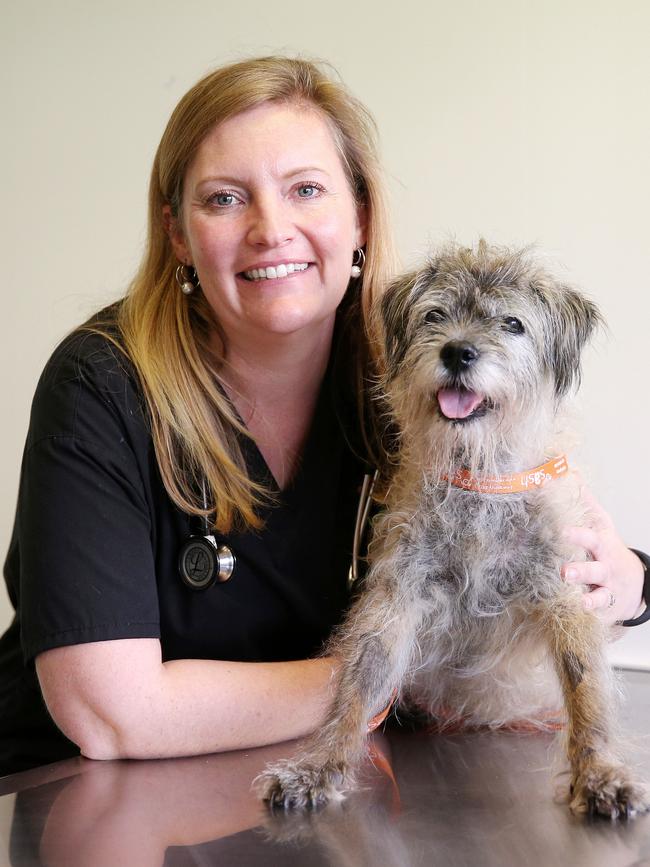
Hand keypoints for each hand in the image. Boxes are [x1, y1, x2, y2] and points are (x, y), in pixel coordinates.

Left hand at [561, 486, 644, 625]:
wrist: (636, 582)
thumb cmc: (609, 549)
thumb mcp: (602, 525)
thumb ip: (585, 503)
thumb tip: (571, 474)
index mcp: (600, 544)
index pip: (588, 536)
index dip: (576, 534)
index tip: (562, 531)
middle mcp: (604, 567)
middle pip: (592, 568)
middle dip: (578, 569)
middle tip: (563, 571)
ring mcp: (606, 589)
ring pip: (596, 593)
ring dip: (586, 596)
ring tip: (575, 596)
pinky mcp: (605, 608)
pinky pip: (597, 613)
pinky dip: (590, 615)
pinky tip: (580, 615)